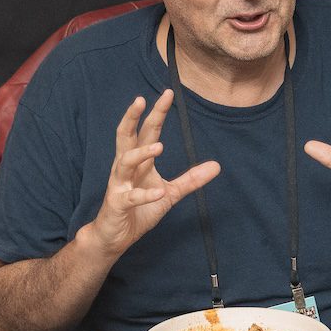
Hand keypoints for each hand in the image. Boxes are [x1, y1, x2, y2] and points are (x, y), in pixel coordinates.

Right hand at [82, 91, 221, 257]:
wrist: (114, 237)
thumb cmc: (138, 211)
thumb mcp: (169, 194)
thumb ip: (190, 180)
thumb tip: (216, 166)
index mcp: (138, 162)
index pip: (146, 132)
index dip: (156, 113)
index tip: (168, 93)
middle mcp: (125, 168)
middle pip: (126, 137)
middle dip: (133, 118)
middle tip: (142, 99)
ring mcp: (119, 185)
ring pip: (125, 162)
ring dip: (142, 153)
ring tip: (160, 146)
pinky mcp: (118, 204)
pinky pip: (131, 197)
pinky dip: (145, 194)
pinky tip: (158, 192)